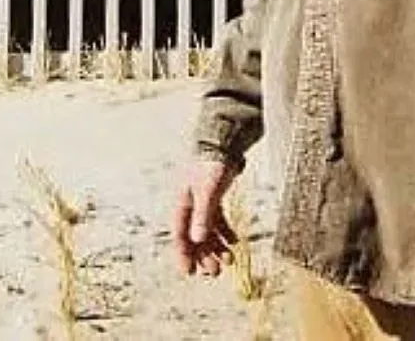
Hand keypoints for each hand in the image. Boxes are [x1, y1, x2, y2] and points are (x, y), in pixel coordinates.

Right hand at [172, 155, 238, 276]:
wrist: (221, 141)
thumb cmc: (210, 166)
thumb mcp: (206, 192)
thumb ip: (202, 215)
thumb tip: (198, 241)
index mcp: (182, 204)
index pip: (179, 236)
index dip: (183, 255)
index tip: (189, 273)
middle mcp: (189, 206)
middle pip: (194, 237)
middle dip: (204, 256)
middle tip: (215, 273)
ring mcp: (201, 202)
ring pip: (207, 231)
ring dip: (216, 247)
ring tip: (229, 261)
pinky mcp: (213, 197)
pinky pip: (218, 221)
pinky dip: (225, 232)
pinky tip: (235, 242)